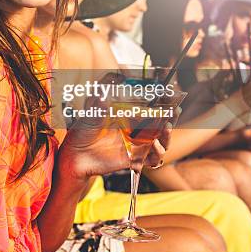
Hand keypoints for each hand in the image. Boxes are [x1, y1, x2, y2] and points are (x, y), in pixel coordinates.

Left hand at [57, 72, 175, 180]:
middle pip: (160, 121)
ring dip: (166, 135)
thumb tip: (106, 92)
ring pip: (160, 140)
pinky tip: (155, 150)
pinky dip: (157, 156)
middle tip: (175, 109)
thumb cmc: (83, 130)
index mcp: (128, 113)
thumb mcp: (89, 111)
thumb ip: (98, 103)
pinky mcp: (134, 158)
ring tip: (165, 127)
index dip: (162, 99)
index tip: (169, 92)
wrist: (75, 156)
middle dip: (170, 115)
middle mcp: (135, 128)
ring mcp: (136, 143)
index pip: (150, 104)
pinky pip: (151, 159)